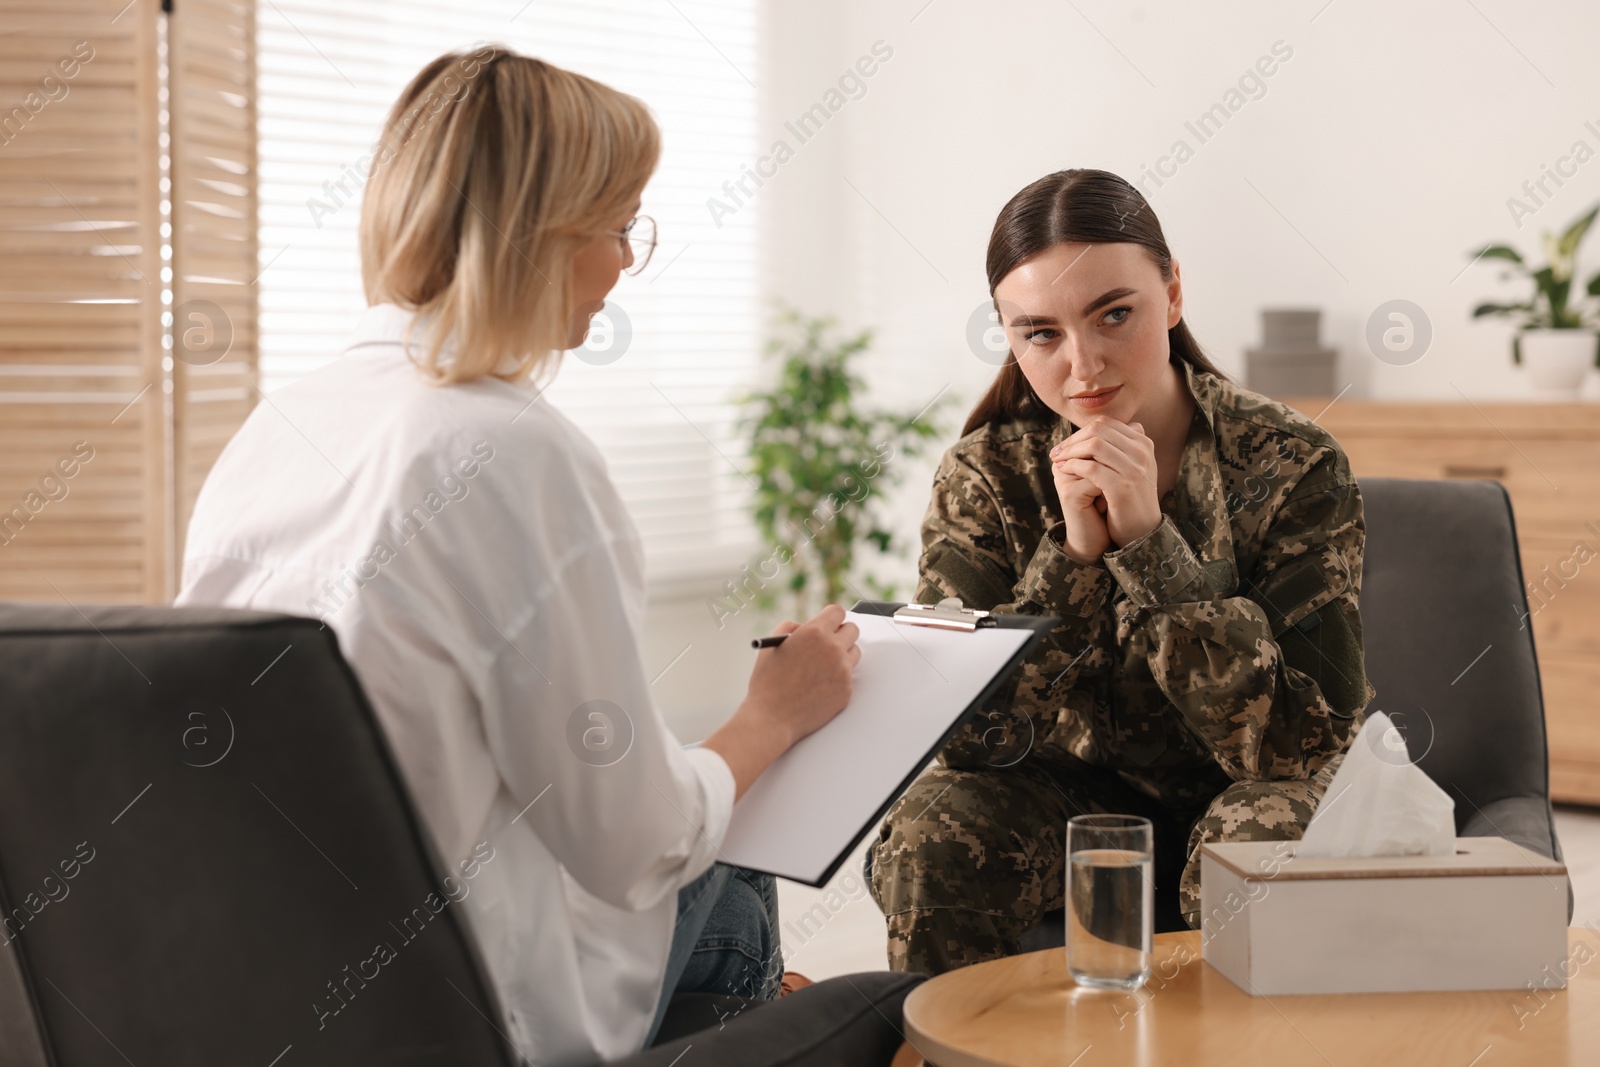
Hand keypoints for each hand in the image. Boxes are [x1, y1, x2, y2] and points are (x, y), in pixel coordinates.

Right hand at [743, 605, 860, 746]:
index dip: (831, 617)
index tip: (828, 623)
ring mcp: (843, 671)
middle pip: (852, 630)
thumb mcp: (772, 645)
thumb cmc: (768, 683)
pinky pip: (849, 676)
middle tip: (830, 641)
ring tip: (822, 665)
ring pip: (855, 652)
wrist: (772, 718)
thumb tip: (804, 627)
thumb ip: (790, 628)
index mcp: (814, 633)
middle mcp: (833, 649)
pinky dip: (838, 677)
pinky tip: (819, 685)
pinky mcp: (847, 690)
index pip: (837, 612)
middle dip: (841, 633)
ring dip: (843, 654)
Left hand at [1048, 416, 1162, 550]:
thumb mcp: (1131, 469)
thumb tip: (1095, 427)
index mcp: (1143, 444)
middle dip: (1073, 439)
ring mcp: (1134, 469)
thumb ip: (1119, 447)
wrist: (1142, 532)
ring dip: (1070, 451)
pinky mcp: (1122, 486)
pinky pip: (1091, 467)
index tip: (1066, 444)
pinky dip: (1073, 466)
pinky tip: (1063, 471)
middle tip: (1056, 452)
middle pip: (1099, 430)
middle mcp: (1142, 453)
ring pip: (1094, 445)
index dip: (1081, 432)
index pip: (1106, 424)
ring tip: (1057, 461)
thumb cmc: (1130, 500)